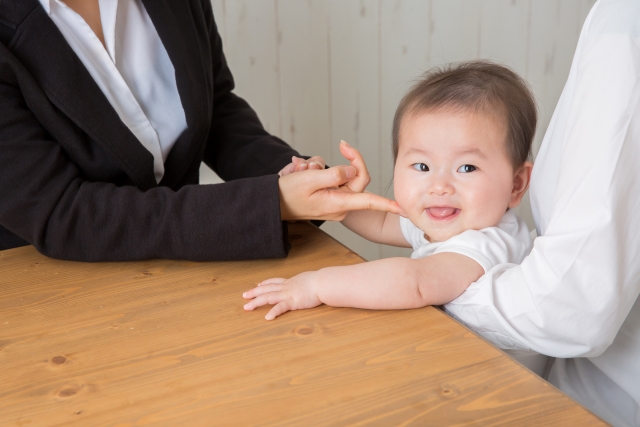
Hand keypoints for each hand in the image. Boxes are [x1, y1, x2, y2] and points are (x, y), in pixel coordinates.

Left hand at [243, 272, 320, 319]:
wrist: (323, 282)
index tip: (258, 284)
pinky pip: (280, 308)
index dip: (265, 283)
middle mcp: (286, 287)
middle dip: (254, 292)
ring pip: (268, 297)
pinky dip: (273, 312)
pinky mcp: (293, 302)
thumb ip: (308, 282)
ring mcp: (288, 294)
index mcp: (291, 282)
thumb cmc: (321, 281)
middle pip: (266, 289)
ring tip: (247, 307)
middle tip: (244, 295)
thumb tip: (312, 283)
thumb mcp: (311, 279)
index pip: (275, 281)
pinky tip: (267, 317)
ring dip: (256, 302)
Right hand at [278, 141, 401, 220]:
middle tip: (330, 149)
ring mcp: (335, 200)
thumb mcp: (310, 180)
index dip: (388, 204)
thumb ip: (334, 174)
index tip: (404, 209)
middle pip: (355, 176)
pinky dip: (316, 170)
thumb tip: (351, 171)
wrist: (272, 203)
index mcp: (339, 202)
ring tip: (301, 170)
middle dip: (339, 161)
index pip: (370, 201)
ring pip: (339, 173)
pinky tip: (300, 172)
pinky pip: (330, 177)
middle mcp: (341, 203)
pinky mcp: (329, 196)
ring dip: (320, 166)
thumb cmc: (289, 194)